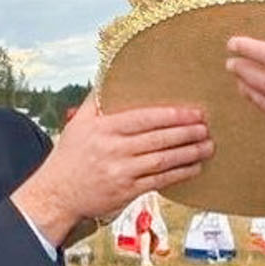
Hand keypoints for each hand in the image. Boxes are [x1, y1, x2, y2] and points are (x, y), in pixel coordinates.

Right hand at [12, 97, 211, 244]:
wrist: (57, 193)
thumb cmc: (70, 155)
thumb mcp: (78, 123)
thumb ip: (97, 99)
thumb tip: (111, 72)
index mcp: (104, 129)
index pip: (144, 118)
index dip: (171, 115)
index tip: (193, 112)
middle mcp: (113, 150)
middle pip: (158, 139)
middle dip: (186, 133)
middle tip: (206, 127)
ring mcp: (121, 172)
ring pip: (162, 161)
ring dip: (188, 153)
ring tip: (207, 146)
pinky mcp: (126, 192)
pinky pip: (159, 182)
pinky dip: (179, 174)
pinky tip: (194, 167)